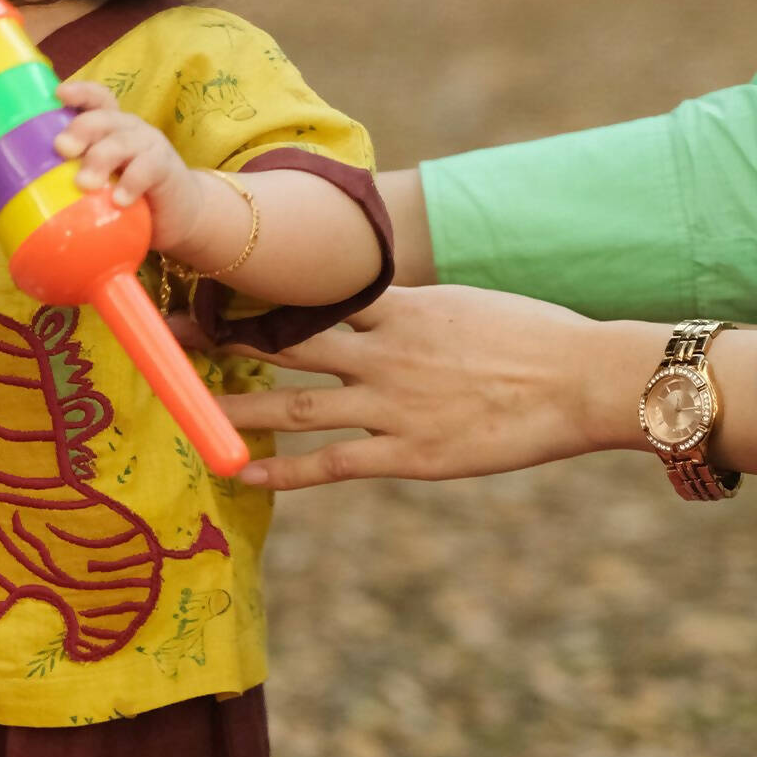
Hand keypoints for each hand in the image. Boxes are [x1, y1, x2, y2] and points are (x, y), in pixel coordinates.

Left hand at [54, 79, 205, 247]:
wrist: (176, 215)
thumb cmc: (125, 197)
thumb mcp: (96, 183)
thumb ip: (68, 181)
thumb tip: (16, 202)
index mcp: (108, 127)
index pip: (95, 99)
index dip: (79, 92)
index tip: (59, 94)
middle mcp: (128, 129)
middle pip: (103, 117)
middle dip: (81, 129)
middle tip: (62, 148)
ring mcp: (148, 146)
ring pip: (123, 141)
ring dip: (101, 159)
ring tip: (85, 184)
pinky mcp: (166, 169)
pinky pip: (148, 169)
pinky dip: (131, 183)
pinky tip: (119, 200)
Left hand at [212, 284, 617, 487]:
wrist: (585, 380)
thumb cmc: (535, 336)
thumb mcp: (462, 303)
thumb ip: (409, 308)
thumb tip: (376, 305)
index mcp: (398, 309)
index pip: (309, 296)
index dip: (256, 293)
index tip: (212, 284)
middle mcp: (382, 352)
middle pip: (283, 343)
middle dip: (223, 338)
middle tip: (172, 333)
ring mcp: (391, 404)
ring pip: (294, 404)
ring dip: (235, 406)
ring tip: (185, 407)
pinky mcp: (408, 454)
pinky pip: (331, 464)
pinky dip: (283, 470)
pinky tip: (243, 472)